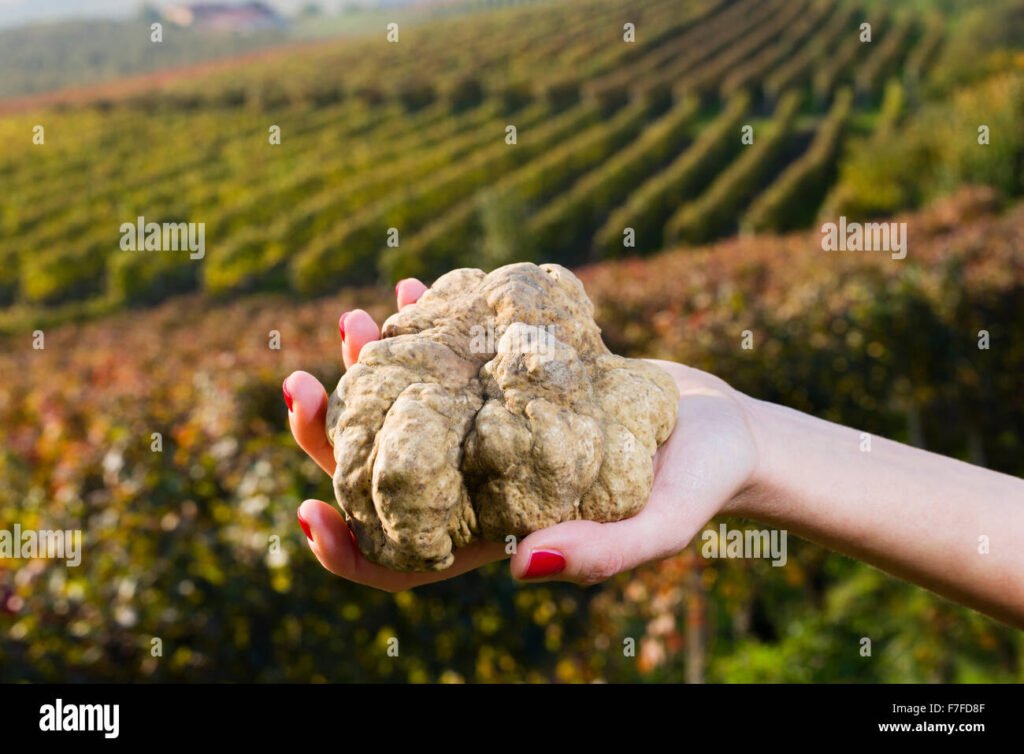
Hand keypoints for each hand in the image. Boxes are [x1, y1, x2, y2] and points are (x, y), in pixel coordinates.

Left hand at [283, 278, 760, 590]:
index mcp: (496, 534)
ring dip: (369, 370)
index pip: (400, 560)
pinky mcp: (508, 386)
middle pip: (381, 473)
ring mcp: (488, 432)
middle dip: (332, 434)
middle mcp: (478, 484)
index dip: (346, 548)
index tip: (305, 508)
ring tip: (356, 320)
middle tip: (301, 382)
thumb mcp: (660, 523)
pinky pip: (449, 359)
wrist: (721, 427)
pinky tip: (413, 289)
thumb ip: (601, 553)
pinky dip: (427, 326)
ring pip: (405, 411)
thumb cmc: (698, 485)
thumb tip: (520, 567)